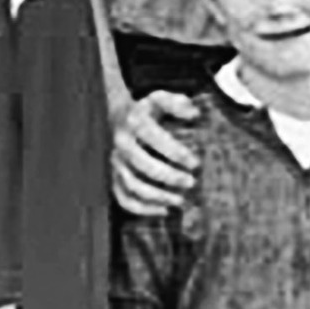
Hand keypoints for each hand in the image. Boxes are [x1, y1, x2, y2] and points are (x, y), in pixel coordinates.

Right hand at [112, 91, 201, 214]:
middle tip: (191, 182)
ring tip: (180, 201)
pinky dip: (142, 209)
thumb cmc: (147, 111)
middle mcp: (122, 142)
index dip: (175, 152)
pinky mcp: (114, 175)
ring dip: (157, 196)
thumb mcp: (159, 98)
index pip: (154, 137)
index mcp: (134, 121)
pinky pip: (123, 197)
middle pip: (143, 164)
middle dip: (169, 176)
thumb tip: (194, 114)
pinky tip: (163, 211)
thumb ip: (177, 102)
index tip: (195, 163)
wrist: (117, 116)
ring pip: (132, 184)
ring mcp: (116, 161)